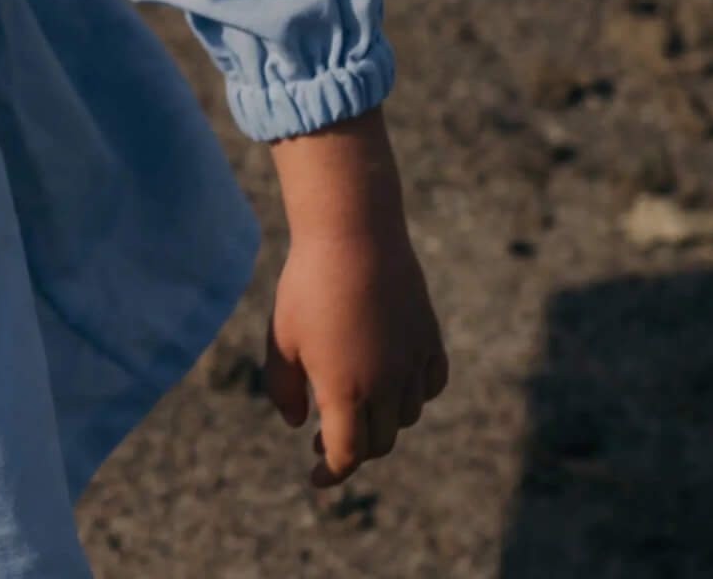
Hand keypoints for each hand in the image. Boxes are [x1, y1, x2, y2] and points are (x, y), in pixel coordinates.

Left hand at [264, 109, 448, 486]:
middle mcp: (387, 386)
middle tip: (324, 440)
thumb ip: (285, 388)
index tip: (315, 478)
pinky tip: (394, 384)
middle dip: (352, 449)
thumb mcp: (282, 337)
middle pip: (377, 441)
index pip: (346, 454)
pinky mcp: (430, 339)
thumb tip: (299, 425)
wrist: (353, 233)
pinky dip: (414, 394)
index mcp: (346, 391)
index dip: (330, 473)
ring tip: (354, 406)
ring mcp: (413, 363)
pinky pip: (430, 384)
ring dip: (382, 422)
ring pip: (405, 416)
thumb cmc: (308, 284)